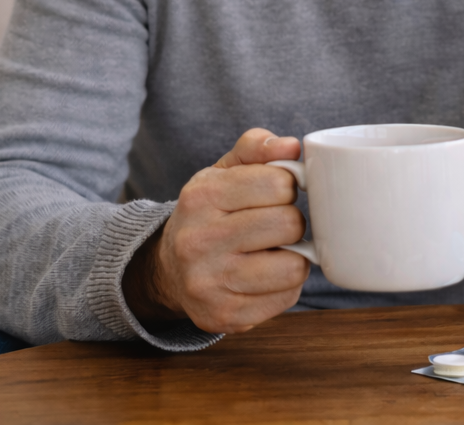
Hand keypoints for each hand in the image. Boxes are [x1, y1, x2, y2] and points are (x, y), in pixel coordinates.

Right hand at [123, 128, 307, 333]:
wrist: (169, 270)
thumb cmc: (209, 214)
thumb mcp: (222, 172)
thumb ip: (256, 148)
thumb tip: (291, 146)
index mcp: (201, 196)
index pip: (278, 183)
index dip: (287, 186)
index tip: (277, 193)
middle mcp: (198, 241)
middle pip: (289, 224)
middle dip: (292, 222)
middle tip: (277, 225)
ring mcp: (209, 283)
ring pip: (294, 267)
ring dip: (294, 257)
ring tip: (274, 251)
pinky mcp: (224, 317)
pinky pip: (287, 298)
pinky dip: (285, 286)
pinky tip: (266, 276)